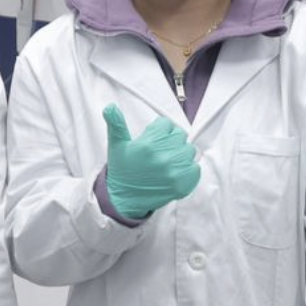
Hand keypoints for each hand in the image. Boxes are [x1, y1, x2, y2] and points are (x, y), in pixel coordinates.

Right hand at [102, 104, 199, 218]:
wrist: (125, 198)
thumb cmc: (122, 170)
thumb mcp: (117, 145)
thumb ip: (116, 124)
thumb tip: (110, 107)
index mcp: (148, 144)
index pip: (166, 124)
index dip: (159, 130)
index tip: (153, 138)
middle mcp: (163, 157)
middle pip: (180, 135)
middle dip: (170, 140)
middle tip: (159, 150)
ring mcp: (174, 172)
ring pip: (188, 150)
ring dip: (180, 153)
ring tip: (166, 161)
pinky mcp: (183, 184)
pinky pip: (195, 168)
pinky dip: (187, 169)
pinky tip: (174, 171)